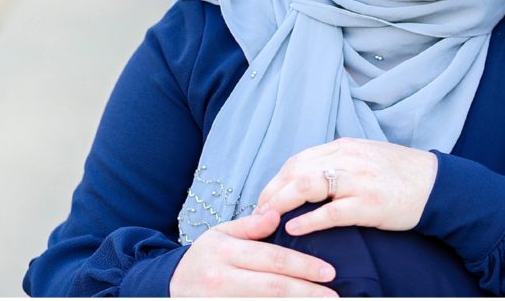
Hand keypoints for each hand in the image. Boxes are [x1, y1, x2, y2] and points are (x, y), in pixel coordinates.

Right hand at [170, 209, 337, 296]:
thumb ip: (249, 225)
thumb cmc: (204, 257)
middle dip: (307, 293)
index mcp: (225, 252)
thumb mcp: (220, 233)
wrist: (170, 286)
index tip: (329, 271)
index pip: (272, 259)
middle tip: (334, 296)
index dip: (303, 266)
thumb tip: (276, 213)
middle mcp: (223, 280)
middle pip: (274, 288)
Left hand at [256, 138, 437, 235]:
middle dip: (271, 193)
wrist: (436, 185)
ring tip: (266, 221)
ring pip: (308, 185)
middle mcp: (348, 158)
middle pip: (297, 170)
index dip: (276, 180)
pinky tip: (294, 230)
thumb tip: (308, 177)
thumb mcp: (366, 157)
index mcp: (345, 147)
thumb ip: (339, 162)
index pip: (299, 160)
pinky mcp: (370, 203)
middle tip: (256, 215)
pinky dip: (309, 220)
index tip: (264, 199)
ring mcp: (359, 180)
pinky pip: (332, 211)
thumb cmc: (400, 174)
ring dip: (281, 203)